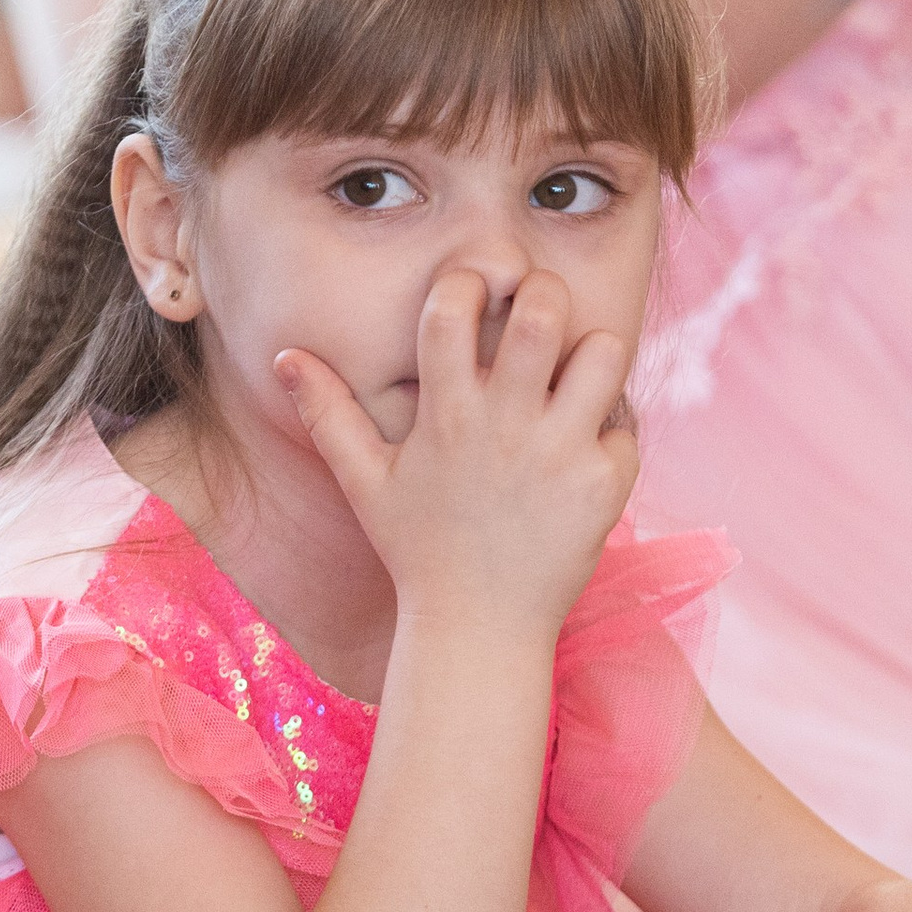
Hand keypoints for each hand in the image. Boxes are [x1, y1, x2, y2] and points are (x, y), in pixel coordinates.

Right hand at [277, 268, 636, 642]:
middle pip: (542, 312)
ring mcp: (561, 454)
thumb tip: (285, 355)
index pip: (452, 310)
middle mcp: (506, 427)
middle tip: (538, 310)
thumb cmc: (418, 549)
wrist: (478, 629)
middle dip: (543, 291)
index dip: (464, 282)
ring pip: (603, 353)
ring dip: (591, 353)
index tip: (471, 293)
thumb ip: (327, 413)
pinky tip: (586, 449)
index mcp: (446, 416)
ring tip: (572, 375)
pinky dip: (611, 429)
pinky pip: (626, 423)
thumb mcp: (365, 481)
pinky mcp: (605, 485)